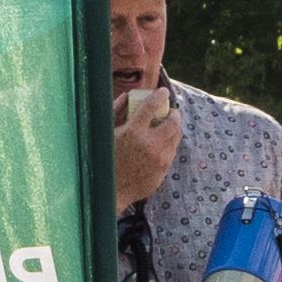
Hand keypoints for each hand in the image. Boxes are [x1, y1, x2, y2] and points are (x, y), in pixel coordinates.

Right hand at [114, 88, 181, 211]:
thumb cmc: (105, 158)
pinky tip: (162, 141)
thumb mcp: (106, 133)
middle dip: (174, 113)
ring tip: (168, 125)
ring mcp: (160, 157)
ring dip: (174, 127)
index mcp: (132, 132)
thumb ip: (116, 112)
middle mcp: (150, 144)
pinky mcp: (165, 168)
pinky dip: (170, 142)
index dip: (159, 96)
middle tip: (171, 111)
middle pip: (173, 122)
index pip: (151, 107)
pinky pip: (172, 150)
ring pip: (176, 136)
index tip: (163, 91)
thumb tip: (128, 96)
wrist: (111, 190)